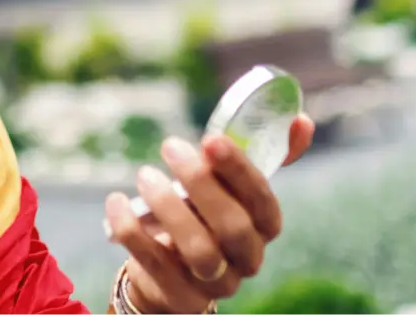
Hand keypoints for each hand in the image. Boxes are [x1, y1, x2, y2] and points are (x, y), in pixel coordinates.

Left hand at [103, 115, 314, 314]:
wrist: (170, 272)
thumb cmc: (204, 216)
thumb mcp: (231, 188)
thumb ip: (262, 155)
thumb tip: (301, 120)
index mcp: (265, 228)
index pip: (263, 202)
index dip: (239, 171)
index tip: (210, 139)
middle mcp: (246, 259)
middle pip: (233, 227)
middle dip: (201, 183)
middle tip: (171, 146)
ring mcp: (215, 282)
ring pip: (199, 251)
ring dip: (169, 207)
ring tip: (146, 175)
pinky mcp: (178, 295)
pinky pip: (154, 263)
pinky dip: (130, 229)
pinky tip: (115, 201)